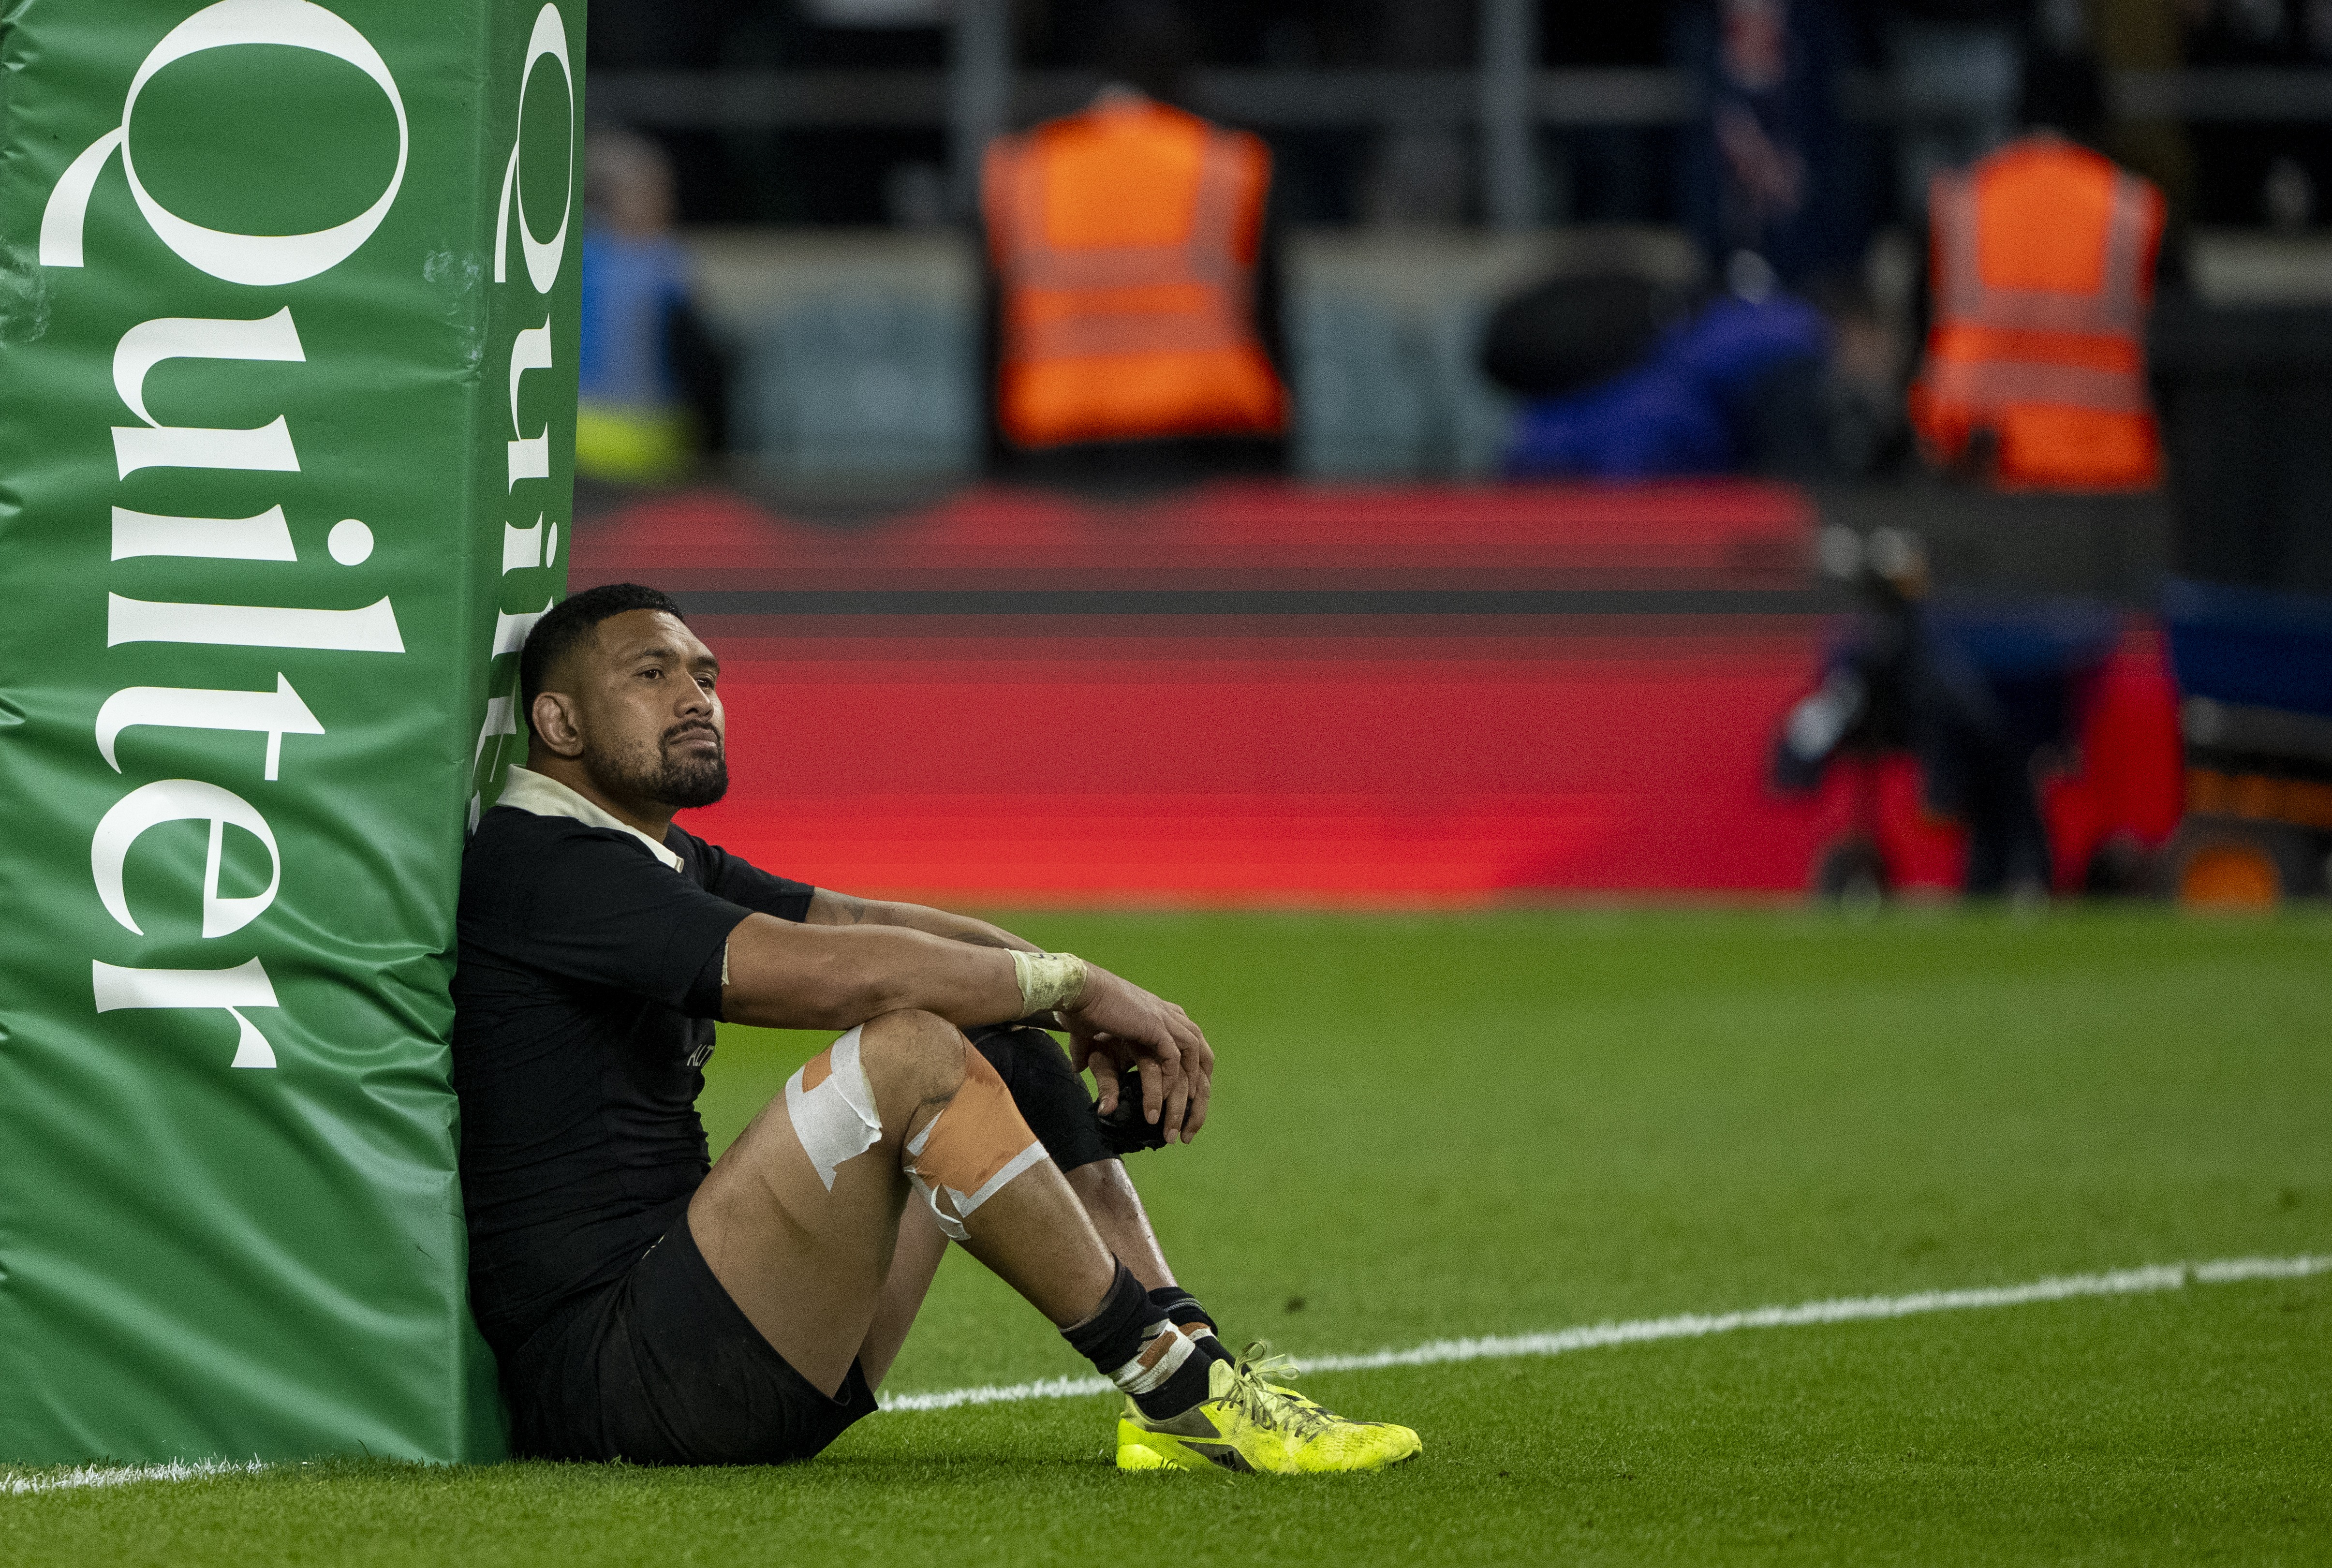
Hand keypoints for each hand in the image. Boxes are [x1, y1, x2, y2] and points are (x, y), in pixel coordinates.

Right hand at [1059, 965, 1213, 1143]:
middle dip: (1198, 1103)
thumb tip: (1082, 1077)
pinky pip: (1172, 1061)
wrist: (1078, 990)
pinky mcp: (1155, 1025)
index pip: (1197, 1055)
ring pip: (1191, 1066)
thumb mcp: (1097, 1045)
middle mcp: (1173, 1018)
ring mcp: (1167, 1020)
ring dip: (1183, 1101)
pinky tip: (1157, 1105)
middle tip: (1187, 1134)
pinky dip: (1167, 1085)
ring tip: (1172, 1128)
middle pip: (1203, 1064)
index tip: (1186, 1119)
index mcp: (1167, 1019)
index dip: (1195, 1088)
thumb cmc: (1085, 1011)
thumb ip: (1097, 1065)